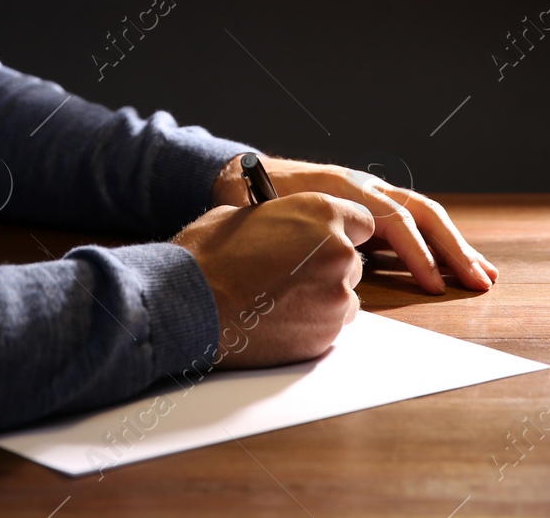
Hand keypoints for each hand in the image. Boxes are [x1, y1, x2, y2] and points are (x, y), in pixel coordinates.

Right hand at [171, 192, 373, 368]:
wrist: (188, 304)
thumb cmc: (207, 256)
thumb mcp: (244, 215)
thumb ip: (281, 220)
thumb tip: (285, 227)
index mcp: (320, 214)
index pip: (361, 221)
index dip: (341, 231)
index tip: (327, 240)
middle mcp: (337, 252)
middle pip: (351, 262)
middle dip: (326, 267)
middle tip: (291, 273)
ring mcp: (334, 297)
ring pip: (342, 297)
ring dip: (320, 297)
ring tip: (278, 299)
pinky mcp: (324, 335)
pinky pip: (328, 327)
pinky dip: (309, 325)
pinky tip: (276, 319)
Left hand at [211, 154, 498, 295]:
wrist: (237, 170)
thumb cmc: (246, 200)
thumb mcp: (264, 215)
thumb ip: (292, 234)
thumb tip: (320, 265)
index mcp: (341, 187)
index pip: (392, 219)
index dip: (414, 253)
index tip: (431, 285)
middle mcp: (363, 185)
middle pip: (420, 212)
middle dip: (452, 248)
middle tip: (477, 281)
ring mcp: (370, 192)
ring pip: (424, 213)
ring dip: (456, 245)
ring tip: (485, 274)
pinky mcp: (370, 204)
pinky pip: (412, 220)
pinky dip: (438, 242)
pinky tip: (457, 264)